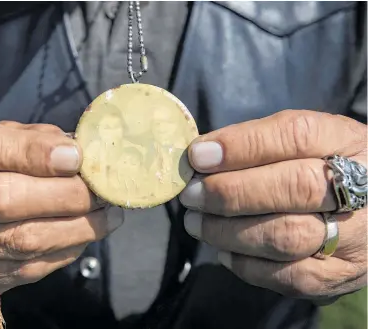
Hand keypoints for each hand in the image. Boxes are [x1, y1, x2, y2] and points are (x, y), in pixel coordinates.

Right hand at [0, 119, 123, 292]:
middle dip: (66, 194)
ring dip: (78, 226)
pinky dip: (66, 249)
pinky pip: (27, 268)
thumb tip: (76, 152)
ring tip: (108, 212)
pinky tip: (84, 234)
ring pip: (22, 240)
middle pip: (4, 198)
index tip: (76, 156)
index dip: (32, 152)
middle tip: (102, 189)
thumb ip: (29, 139)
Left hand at [180, 110, 366, 301]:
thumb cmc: (321, 168)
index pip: (296, 135)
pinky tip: (223, 251)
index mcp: (345, 142)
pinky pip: (290, 277)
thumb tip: (202, 157)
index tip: (197, 156)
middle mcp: (361, 189)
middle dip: (228, 192)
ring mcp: (355, 237)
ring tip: (195, 222)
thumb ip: (258, 143)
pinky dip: (246, 265)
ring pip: (285, 237)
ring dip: (227, 231)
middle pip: (292, 187)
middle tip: (190, 195)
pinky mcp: (342, 275)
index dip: (241, 146)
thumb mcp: (304, 141)